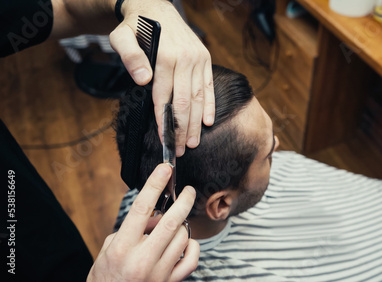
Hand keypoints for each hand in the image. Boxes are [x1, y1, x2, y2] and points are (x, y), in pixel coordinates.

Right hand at [87, 164, 199, 280]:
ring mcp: (158, 273)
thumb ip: (131, 230)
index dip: (155, 184)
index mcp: (121, 248)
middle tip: (188, 191)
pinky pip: (191, 259)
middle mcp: (141, 260)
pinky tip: (185, 243)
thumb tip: (155, 216)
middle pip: (171, 221)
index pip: (142, 207)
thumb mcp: (107, 250)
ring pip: (182, 237)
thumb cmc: (106, 277)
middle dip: (184, 201)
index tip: (164, 169)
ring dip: (182, 226)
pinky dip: (192, 246)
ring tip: (173, 226)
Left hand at [109, 0, 214, 155]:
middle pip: (185, 102)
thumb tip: (144, 80)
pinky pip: (209, 86)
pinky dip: (210, 106)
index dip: (164, 122)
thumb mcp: (122, 36)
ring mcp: (198, 59)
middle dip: (181, 129)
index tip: (164, 141)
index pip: (164, 97)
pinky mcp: (205, 59)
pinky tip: (209, 122)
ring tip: (192, 143)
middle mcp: (186, 59)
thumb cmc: (136, 26)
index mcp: (166, 56)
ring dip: (196, 123)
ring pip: (199, 98)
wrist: (155, 6)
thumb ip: (130, 57)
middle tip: (179, 150)